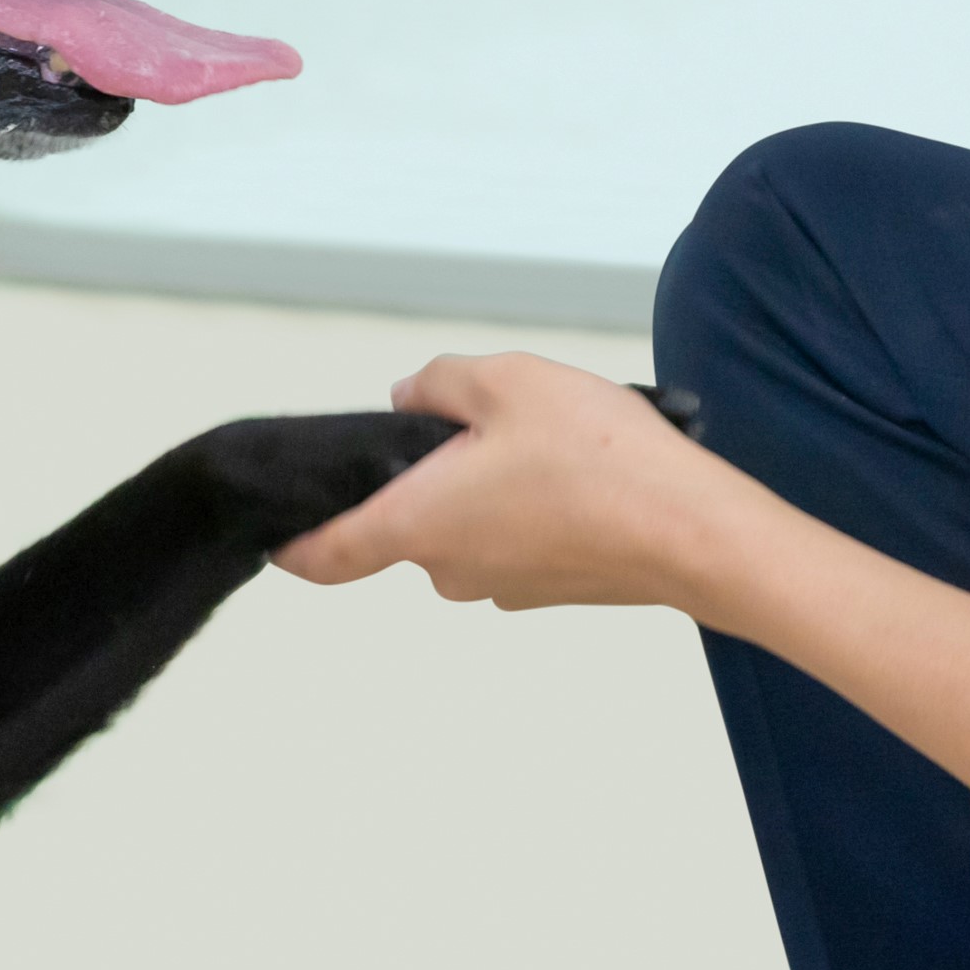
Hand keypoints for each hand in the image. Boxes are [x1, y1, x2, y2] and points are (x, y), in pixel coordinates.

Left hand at [272, 351, 725, 608]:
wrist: (694, 531)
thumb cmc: (598, 460)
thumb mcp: (504, 380)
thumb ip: (439, 381)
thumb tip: (409, 396)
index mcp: (418, 524)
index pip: (329, 553)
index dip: (295, 544)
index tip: (275, 537)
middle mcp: (451, 569)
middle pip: (409, 519)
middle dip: (428, 471)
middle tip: (482, 418)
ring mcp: (504, 587)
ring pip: (467, 525)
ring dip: (485, 484)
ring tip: (546, 437)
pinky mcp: (551, 589)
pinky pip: (515, 538)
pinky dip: (528, 505)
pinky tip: (575, 469)